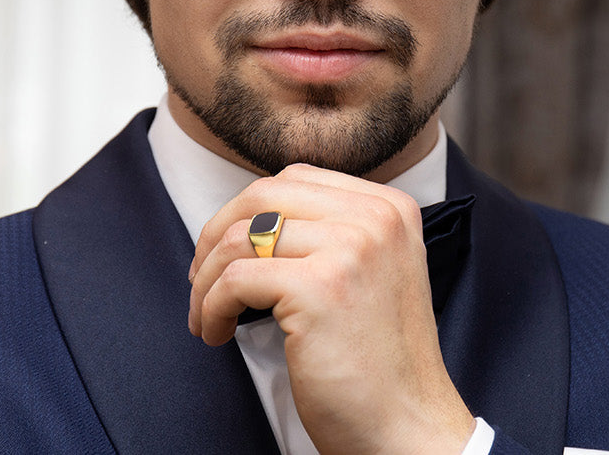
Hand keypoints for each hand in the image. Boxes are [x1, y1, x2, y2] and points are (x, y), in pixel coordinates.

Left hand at [188, 163, 474, 454]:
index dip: (246, 212)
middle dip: (216, 236)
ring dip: (206, 280)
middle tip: (201, 281)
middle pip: (263, 196)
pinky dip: (212, 307)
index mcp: (391, 208)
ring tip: (207, 316)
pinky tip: (217, 334)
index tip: (226, 253)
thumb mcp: (374, 273)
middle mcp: (376, 219)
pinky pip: (235, 279)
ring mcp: (351, 249)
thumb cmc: (380, 365)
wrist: (407, 428)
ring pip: (240, 237)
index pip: (296, 180)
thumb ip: (333, 234)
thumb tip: (253, 220)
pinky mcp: (320, 288)